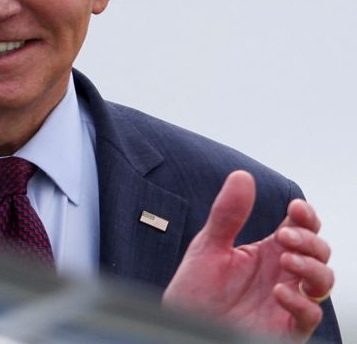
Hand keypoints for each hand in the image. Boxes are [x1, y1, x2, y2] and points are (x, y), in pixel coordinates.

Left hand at [162, 170, 332, 341]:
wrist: (182, 325)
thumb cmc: (197, 290)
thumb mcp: (208, 246)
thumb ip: (227, 214)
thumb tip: (242, 176)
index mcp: (268, 252)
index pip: (301, 228)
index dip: (306, 216)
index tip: (296, 207)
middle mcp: (282, 274)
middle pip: (319, 251)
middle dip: (309, 240)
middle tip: (284, 236)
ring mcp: (286, 301)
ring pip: (323, 281)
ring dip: (311, 267)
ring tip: (286, 260)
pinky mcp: (285, 327)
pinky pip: (309, 316)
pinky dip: (300, 302)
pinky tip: (279, 290)